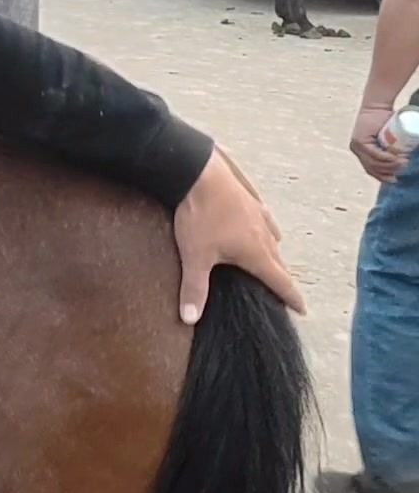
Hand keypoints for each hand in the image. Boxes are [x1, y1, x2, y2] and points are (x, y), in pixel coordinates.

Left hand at [173, 147, 305, 324]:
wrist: (199, 173)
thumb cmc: (199, 216)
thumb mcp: (195, 256)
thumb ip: (194, 289)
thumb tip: (190, 319)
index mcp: (257, 253)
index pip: (281, 282)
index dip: (292, 298)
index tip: (303, 310)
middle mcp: (265, 235)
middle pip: (278, 262)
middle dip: (282, 278)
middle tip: (285, 291)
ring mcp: (259, 214)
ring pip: (273, 239)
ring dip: (275, 253)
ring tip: (273, 263)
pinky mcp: (250, 199)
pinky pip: (265, 219)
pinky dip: (267, 229)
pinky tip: (264, 227)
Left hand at [349, 105, 407, 182]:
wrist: (377, 105)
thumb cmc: (386, 120)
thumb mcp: (389, 136)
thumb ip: (393, 146)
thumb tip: (406, 155)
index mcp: (361, 152)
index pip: (371, 170)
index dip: (383, 177)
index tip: (395, 179)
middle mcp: (356, 150)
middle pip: (373, 168)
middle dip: (390, 171)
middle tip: (404, 167)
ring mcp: (356, 146)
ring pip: (374, 162)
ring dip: (390, 165)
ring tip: (404, 162)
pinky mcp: (359, 141)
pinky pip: (373, 154)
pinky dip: (385, 158)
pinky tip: (395, 159)